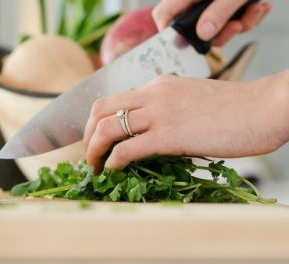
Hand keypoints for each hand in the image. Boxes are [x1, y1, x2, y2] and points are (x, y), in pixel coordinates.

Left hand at [83, 72, 288, 170]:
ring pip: (107, 127)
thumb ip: (167, 110)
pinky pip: (127, 149)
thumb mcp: (191, 100)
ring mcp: (159, 113)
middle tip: (89, 154)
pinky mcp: (168, 135)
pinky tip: (113, 170)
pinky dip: (112, 162)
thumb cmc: (234, 109)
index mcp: (158, 85)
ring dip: (93, 150)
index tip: (97, 139)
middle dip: (86, 134)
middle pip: (100, 109)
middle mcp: (152, 94)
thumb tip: (149, 134)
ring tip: (94, 167)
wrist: (264, 108)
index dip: (98, 121)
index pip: (114, 99)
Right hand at [152, 0, 271, 45]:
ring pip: (216, 28)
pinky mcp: (224, 5)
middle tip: (236, 26)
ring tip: (254, 10)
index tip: (184, 44)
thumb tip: (204, 35)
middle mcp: (195, 0)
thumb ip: (218, 12)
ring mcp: (209, 3)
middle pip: (195, 29)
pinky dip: (246, 17)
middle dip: (221, 33)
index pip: (164, 15)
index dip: (168, 34)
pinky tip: (258, 7)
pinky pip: (230, 20)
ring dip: (239, 25)